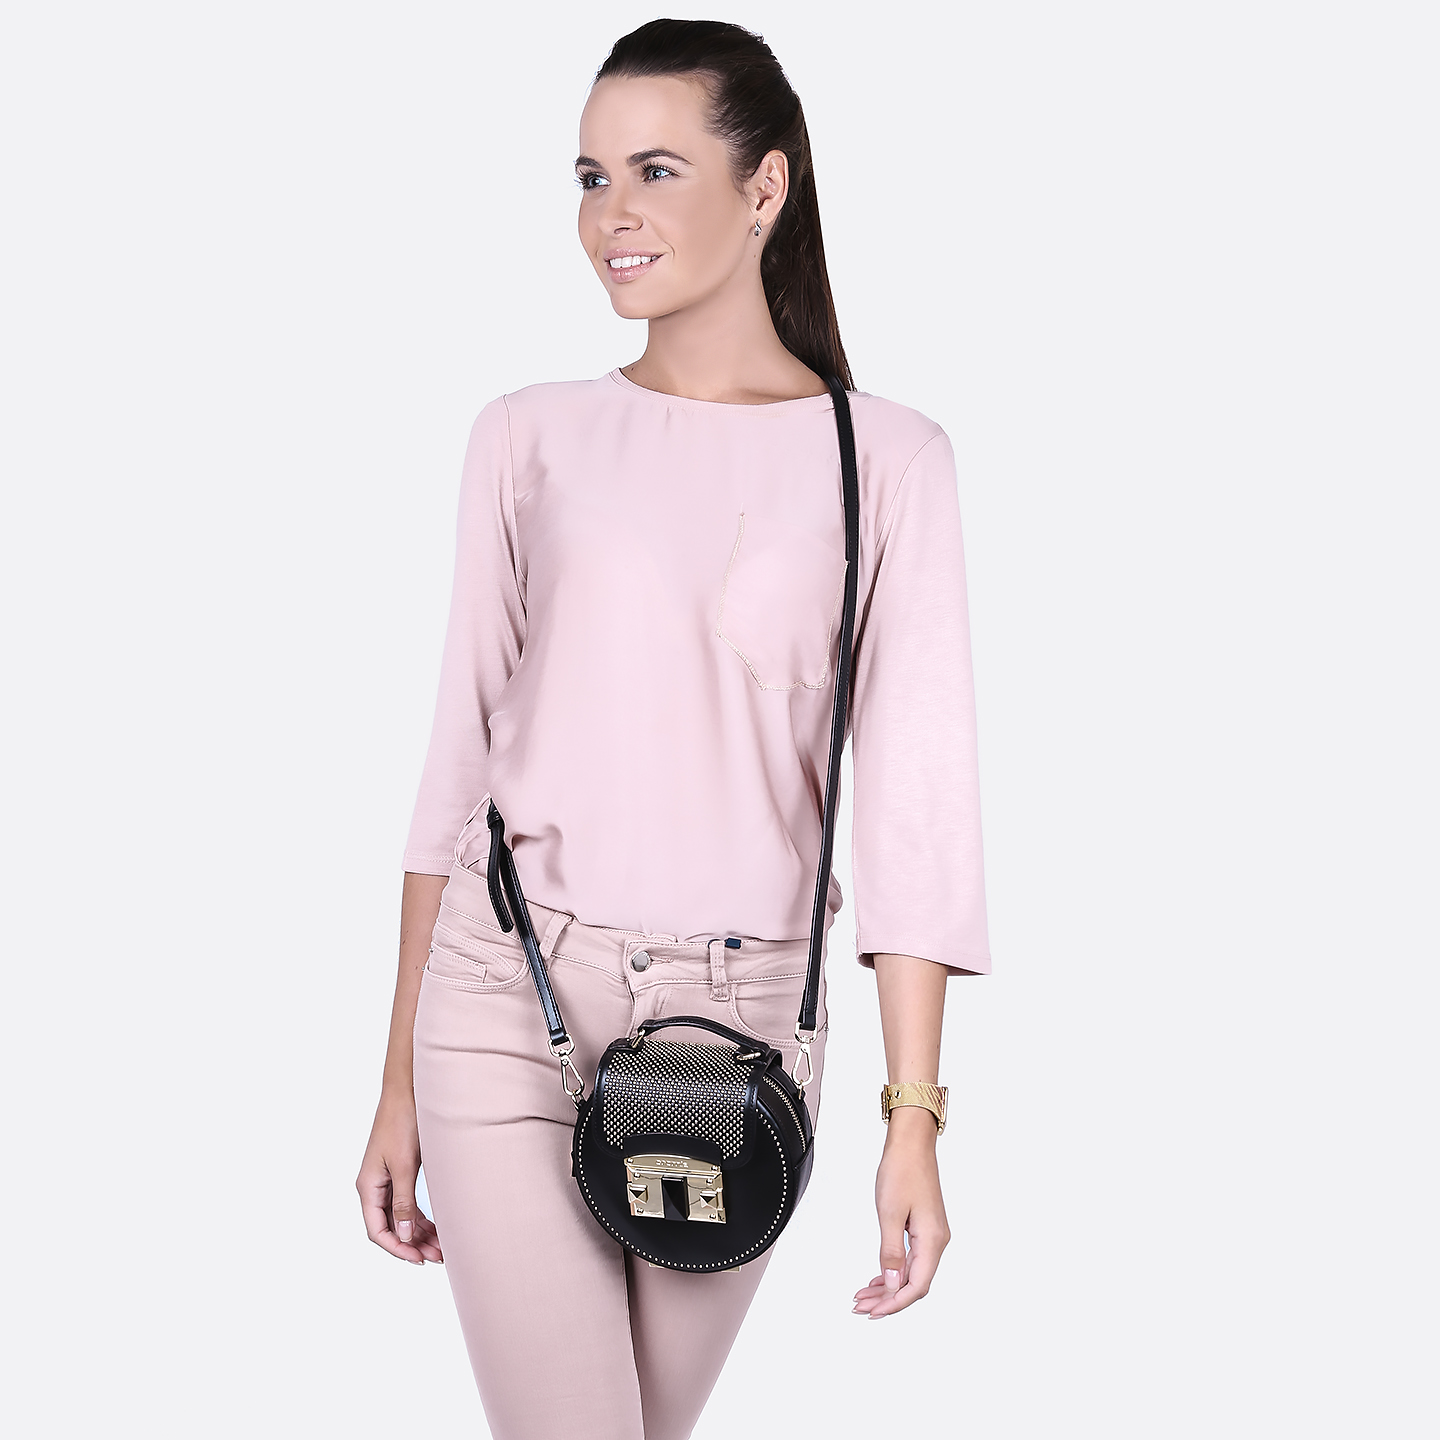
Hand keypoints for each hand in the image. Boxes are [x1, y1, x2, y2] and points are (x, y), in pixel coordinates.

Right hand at [356, 1091, 443, 1264]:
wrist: (408, 1092)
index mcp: (368, 1187)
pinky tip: (438, 1228)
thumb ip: (402, 1202)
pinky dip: (421, 1218)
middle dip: (412, 1244)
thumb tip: (404, 1236)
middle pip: (390, 1228)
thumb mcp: (404, 1165)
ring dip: (419, 1233)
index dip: (397, 1248)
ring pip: (401, 1218)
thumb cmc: (403, 1124)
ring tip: (442, 1247)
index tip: (419, 1259)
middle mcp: (374, 1187)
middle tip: (438, 1256)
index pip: (377, 1231)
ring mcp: (386, 1181)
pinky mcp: (399, 1173)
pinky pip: (407, 1204)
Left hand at [852, 1106, 948, 1317]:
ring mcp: (932, 1234)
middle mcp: (937, 1241)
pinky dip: (893, 1270)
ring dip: (888, 1286)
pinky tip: (878, 1278)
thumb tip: (893, 1285)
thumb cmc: (901, 1171)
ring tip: (864, 1297)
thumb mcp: (889, 1213)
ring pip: (912, 1272)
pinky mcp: (925, 1227)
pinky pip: (912, 1258)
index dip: (895, 1303)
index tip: (873, 1312)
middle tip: (861, 1308)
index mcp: (932, 1240)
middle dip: (888, 1299)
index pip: (917, 1286)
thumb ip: (891, 1253)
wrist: (911, 1143)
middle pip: (915, 1283)